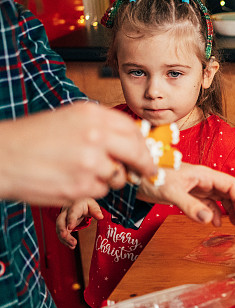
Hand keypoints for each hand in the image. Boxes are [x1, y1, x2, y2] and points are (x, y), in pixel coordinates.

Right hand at [0, 103, 156, 204]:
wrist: (1, 156)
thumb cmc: (31, 138)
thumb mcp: (69, 119)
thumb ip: (101, 127)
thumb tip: (132, 141)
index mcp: (92, 115)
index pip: (132, 129)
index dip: (143, 144)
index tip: (147, 152)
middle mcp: (95, 137)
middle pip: (137, 153)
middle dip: (145, 164)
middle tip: (147, 171)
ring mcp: (90, 163)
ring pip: (119, 176)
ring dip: (109, 178)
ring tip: (83, 170)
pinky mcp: (82, 187)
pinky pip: (100, 191)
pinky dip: (90, 189)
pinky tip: (71, 179)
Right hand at [56, 198, 102, 248]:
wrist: (76, 202)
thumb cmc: (85, 204)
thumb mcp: (92, 204)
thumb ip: (96, 210)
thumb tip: (100, 217)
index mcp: (74, 206)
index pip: (71, 213)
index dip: (70, 220)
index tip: (71, 227)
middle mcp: (66, 213)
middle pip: (60, 221)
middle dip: (61, 229)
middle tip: (64, 237)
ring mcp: (63, 220)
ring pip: (59, 229)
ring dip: (64, 238)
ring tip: (72, 245)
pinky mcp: (63, 226)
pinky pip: (61, 233)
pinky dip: (65, 240)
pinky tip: (71, 246)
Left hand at [136, 163, 234, 226]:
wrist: (133, 176)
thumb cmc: (152, 177)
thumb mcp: (171, 192)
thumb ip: (190, 206)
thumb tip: (209, 220)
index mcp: (204, 175)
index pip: (232, 185)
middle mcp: (203, 180)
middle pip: (229, 192)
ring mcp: (196, 187)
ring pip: (220, 199)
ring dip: (229, 211)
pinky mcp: (188, 195)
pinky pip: (207, 204)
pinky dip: (214, 213)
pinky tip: (214, 223)